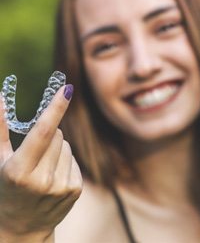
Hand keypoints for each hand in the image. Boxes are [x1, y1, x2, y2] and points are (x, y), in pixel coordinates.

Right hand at [0, 85, 81, 241]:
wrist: (22, 227)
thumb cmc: (5, 188)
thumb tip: (0, 98)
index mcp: (20, 171)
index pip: (42, 131)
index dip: (55, 107)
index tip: (67, 88)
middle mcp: (43, 180)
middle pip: (57, 135)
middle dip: (48, 134)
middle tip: (34, 152)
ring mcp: (61, 187)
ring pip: (66, 146)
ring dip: (56, 149)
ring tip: (42, 167)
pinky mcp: (75, 190)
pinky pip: (74, 159)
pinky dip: (64, 162)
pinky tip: (52, 176)